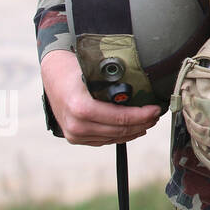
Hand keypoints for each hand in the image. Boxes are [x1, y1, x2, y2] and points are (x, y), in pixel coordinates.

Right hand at [40, 50, 161, 145]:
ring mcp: (75, 134)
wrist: (54, 74)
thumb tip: (144, 87)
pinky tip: (132, 129)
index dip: (142, 115)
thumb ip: (115, 83)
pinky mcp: (75, 137)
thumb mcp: (95, 72)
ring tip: (147, 122)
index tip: (156, 109)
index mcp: (81, 108)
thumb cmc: (75, 69)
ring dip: (133, 131)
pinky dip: (120, 135)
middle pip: (119, 130)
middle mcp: (76, 125)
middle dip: (142, 123)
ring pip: (113, 137)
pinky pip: (104, 140)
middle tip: (155, 115)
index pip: (121, 117)